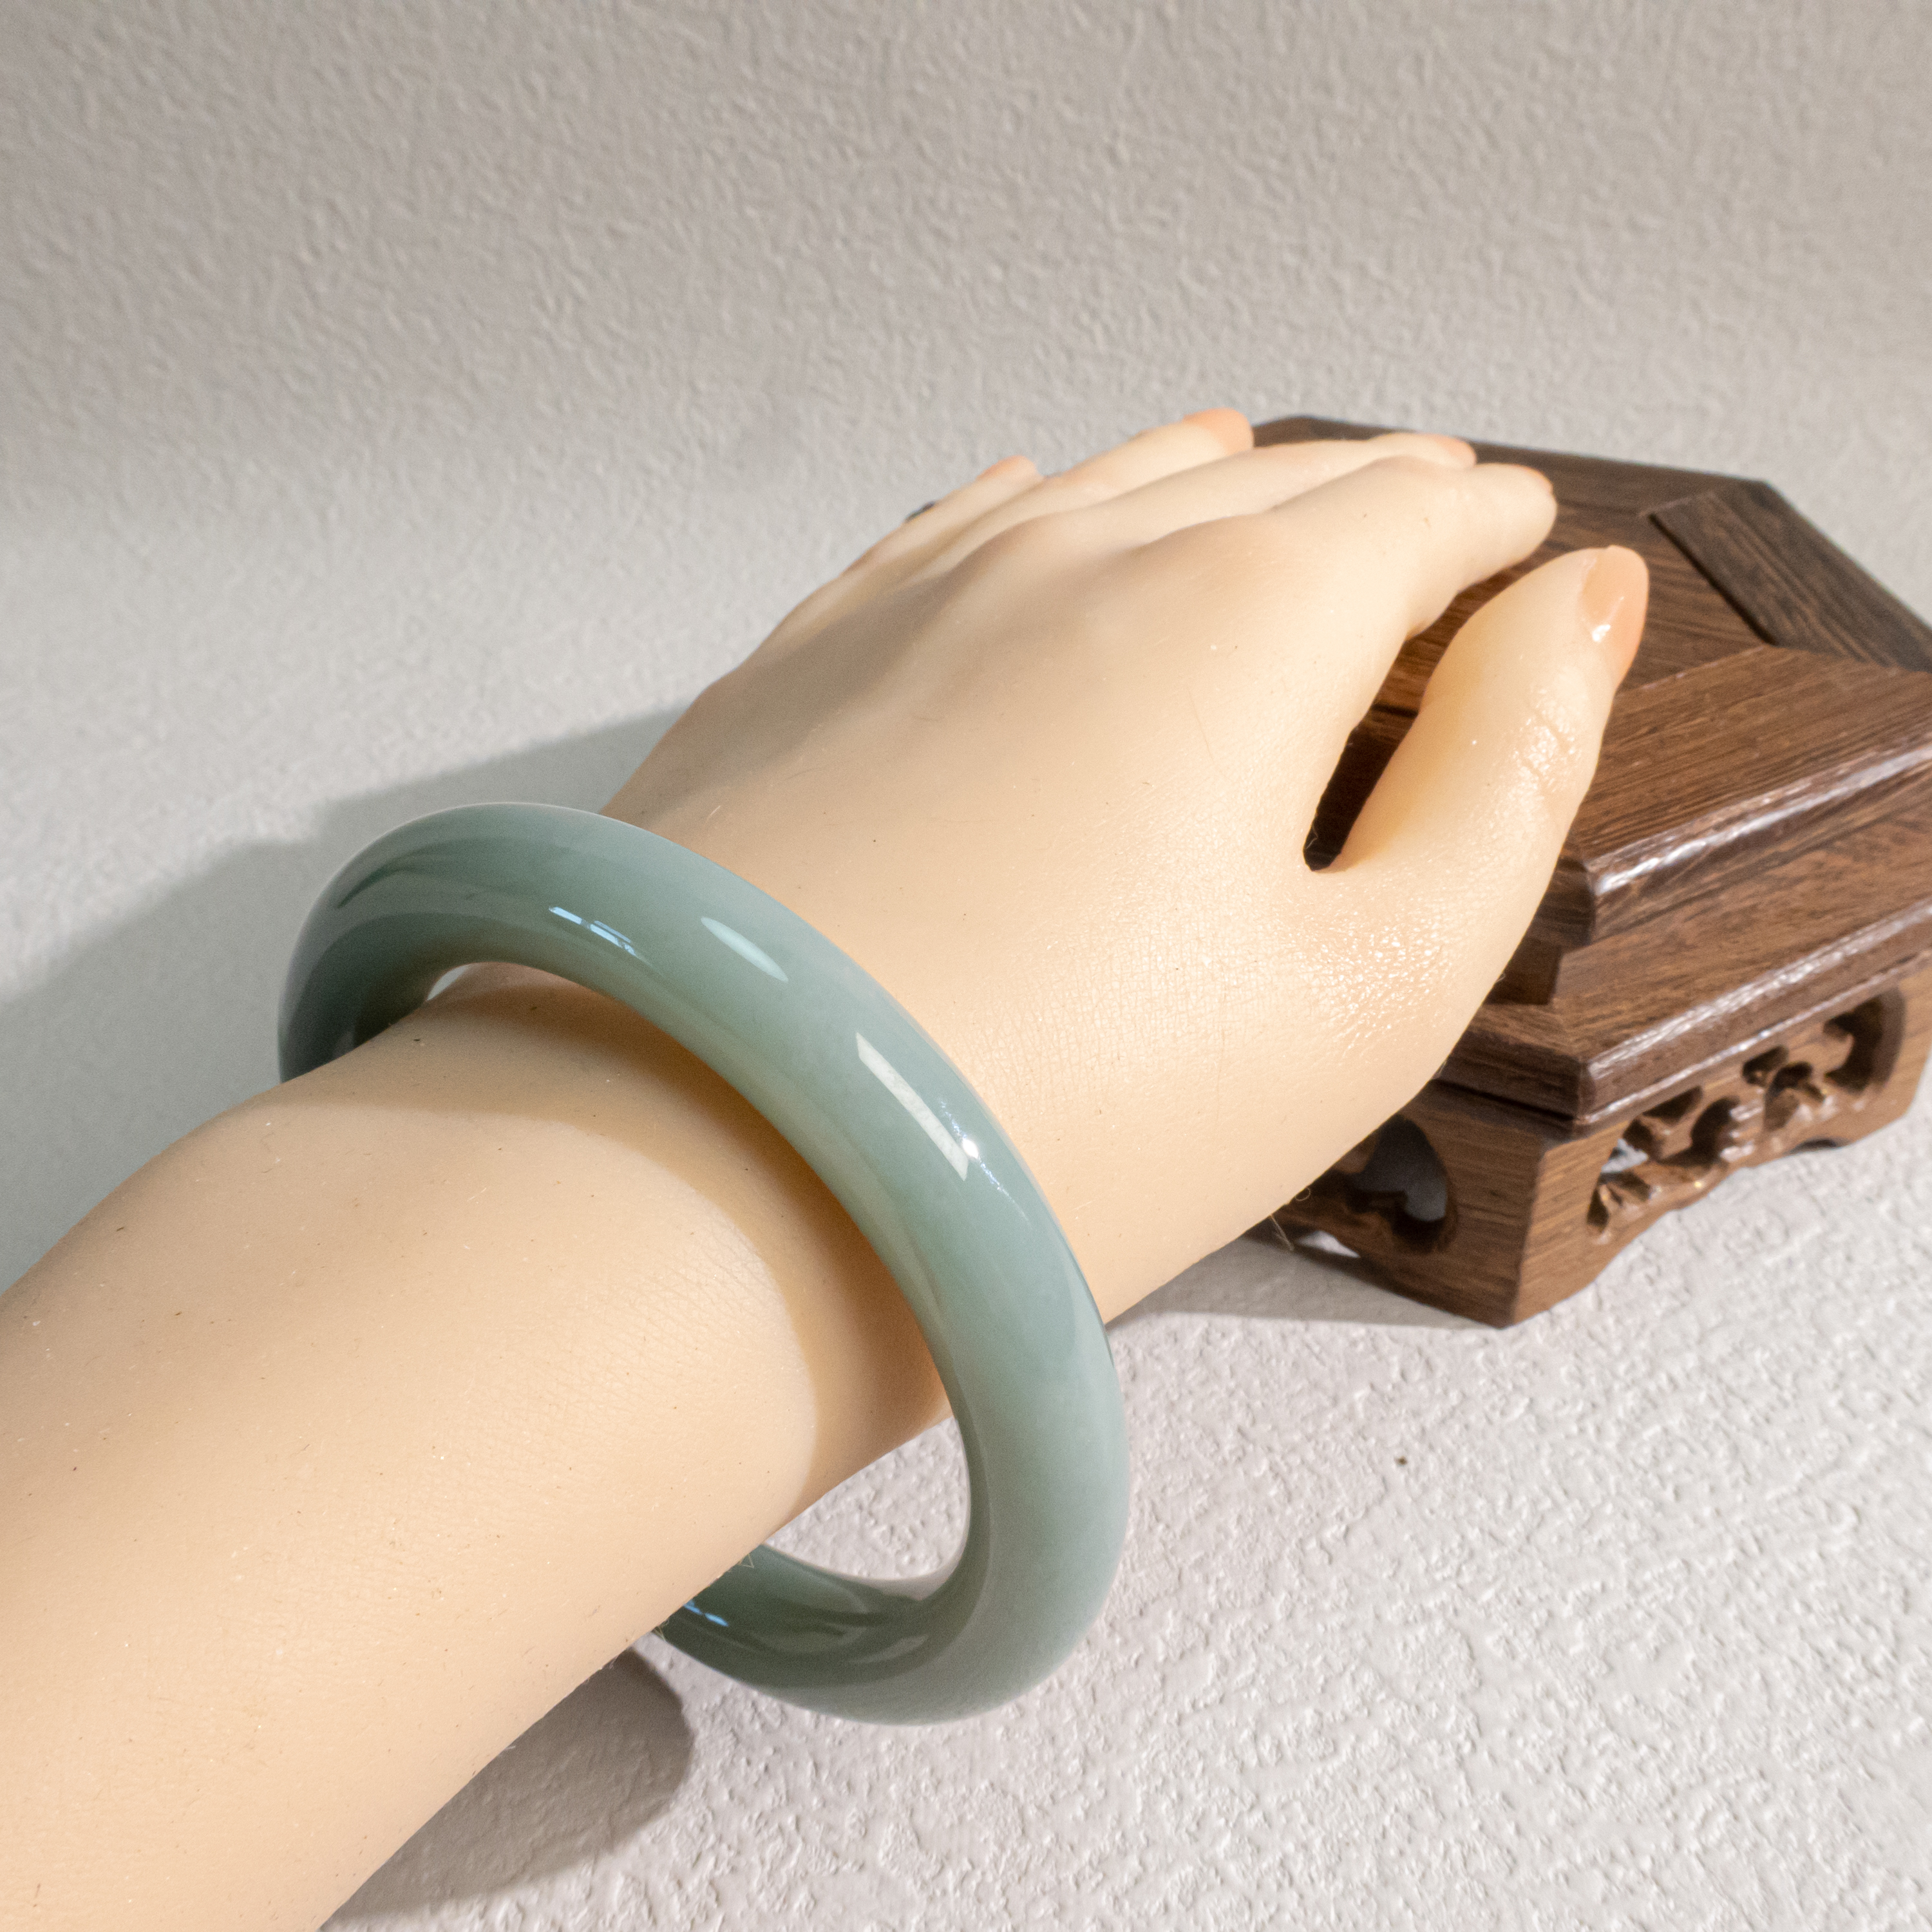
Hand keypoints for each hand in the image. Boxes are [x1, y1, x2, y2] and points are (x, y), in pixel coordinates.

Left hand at [603, 410, 1646, 1316]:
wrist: (698, 1181)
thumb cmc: (1047, 1129)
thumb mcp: (1373, 990)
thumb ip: (1507, 779)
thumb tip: (1571, 611)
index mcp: (1236, 615)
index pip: (1409, 512)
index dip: (1488, 523)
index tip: (1521, 536)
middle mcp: (1063, 560)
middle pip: (1261, 484)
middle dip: (1366, 499)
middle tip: (1425, 524)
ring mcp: (904, 601)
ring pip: (1099, 487)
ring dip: (1204, 488)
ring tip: (1263, 494)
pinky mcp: (788, 669)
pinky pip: (942, 535)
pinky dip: (1031, 514)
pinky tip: (1036, 517)